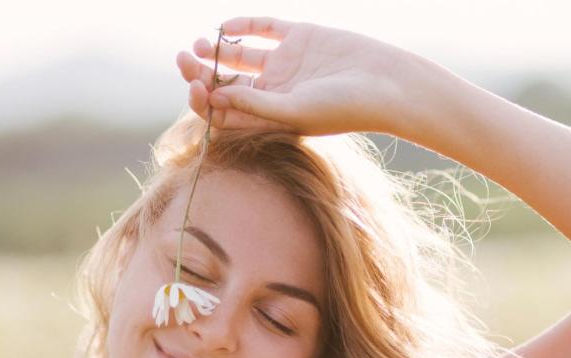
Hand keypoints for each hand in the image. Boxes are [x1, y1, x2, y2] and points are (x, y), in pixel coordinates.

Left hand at [176, 16, 409, 135]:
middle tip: (183, 59)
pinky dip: (243, 26)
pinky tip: (227, 27)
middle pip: (228, 83)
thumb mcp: (295, 111)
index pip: (228, 112)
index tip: (195, 87)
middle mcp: (275, 93)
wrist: (387, 84)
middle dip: (202, 73)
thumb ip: (255, 105)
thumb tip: (212, 97)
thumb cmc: (345, 108)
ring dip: (216, 51)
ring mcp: (287, 64)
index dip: (206, 101)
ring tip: (199, 44)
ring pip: (240, 57)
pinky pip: (264, 30)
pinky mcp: (300, 38)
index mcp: (272, 119)